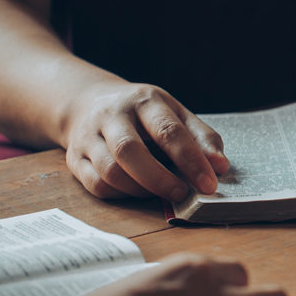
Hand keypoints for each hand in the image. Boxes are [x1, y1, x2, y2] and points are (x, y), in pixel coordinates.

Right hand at [63, 81, 229, 200]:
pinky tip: (138, 191)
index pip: (168, 131)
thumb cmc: (144, 113)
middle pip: (130, 151)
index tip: (210, 184)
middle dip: (160, 179)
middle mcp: (112, 115)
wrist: (88, 102)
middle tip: (182, 194)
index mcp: (144, 101)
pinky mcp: (75, 158)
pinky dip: (121, 194)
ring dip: (141, 189)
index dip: (191, 161)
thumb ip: (201, 138)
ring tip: (163, 193)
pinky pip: (96, 184)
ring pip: (110, 171)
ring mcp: (89, 137)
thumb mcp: (175, 113)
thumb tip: (221, 167)